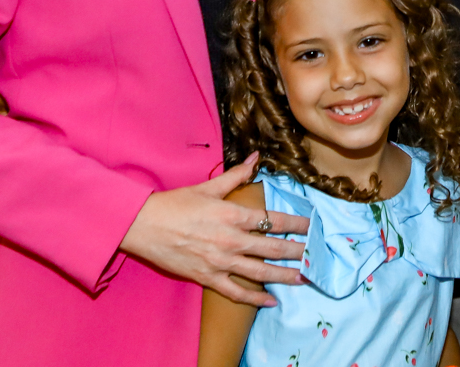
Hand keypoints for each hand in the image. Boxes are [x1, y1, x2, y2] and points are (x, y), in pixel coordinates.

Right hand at [119, 153, 309, 306]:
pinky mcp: (208, 277)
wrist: (143, 225)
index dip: (297, 224)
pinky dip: (255, 299)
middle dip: (297, 252)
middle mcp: (231, 240)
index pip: (274, 220)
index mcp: (233, 214)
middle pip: (273, 248)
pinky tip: (272, 301)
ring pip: (260, 272)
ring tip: (303, 278)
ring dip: (284, 276)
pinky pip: (237, 292)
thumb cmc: (175, 204)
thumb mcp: (208, 187)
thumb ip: (236, 175)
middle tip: (315, 256)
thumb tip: (256, 157)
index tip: (312, 227)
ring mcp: (220, 261)